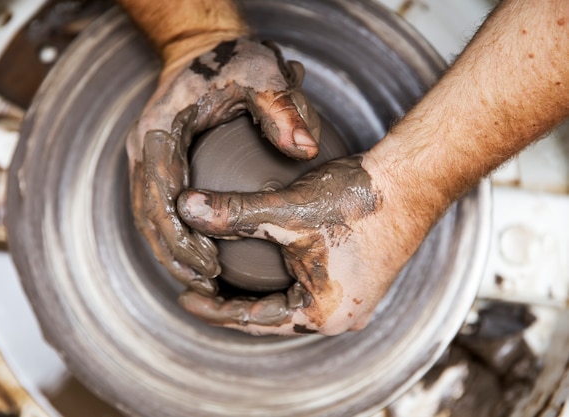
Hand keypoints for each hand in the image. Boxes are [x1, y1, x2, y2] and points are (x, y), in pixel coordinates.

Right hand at [127, 37, 320, 295]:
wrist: (202, 47)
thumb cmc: (232, 60)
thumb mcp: (262, 74)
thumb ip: (283, 109)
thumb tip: (305, 151)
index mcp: (160, 130)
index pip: (160, 195)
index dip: (182, 236)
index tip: (210, 264)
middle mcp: (144, 146)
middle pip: (147, 215)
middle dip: (173, 256)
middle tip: (208, 285)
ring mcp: (146, 155)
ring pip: (147, 216)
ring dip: (171, 252)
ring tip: (203, 281)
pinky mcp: (157, 161)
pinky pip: (157, 207)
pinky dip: (173, 235)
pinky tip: (200, 254)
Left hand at [177, 154, 429, 335]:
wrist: (412, 180)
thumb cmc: (357, 201)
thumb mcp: (288, 210)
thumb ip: (234, 213)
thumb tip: (185, 208)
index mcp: (323, 314)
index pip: (253, 319)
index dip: (214, 309)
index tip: (186, 297)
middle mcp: (340, 314)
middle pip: (272, 317)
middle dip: (235, 303)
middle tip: (200, 289)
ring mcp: (353, 298)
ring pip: (291, 303)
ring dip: (259, 291)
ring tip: (226, 278)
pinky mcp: (359, 278)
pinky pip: (308, 287)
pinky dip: (281, 279)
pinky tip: (265, 262)